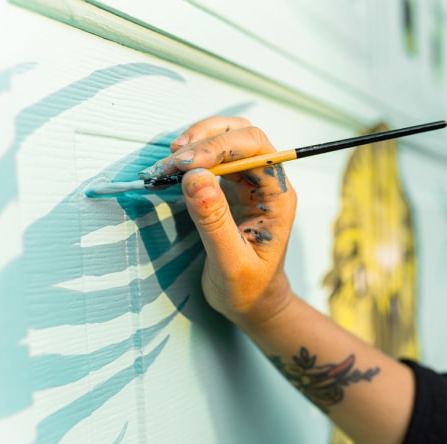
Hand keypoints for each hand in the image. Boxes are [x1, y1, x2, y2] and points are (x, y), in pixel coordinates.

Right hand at [171, 117, 297, 327]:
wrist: (253, 304)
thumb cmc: (250, 289)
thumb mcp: (229, 261)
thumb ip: (214, 221)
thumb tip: (195, 177)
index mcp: (278, 197)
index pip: (256, 149)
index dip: (220, 147)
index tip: (186, 164)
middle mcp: (266, 184)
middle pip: (242, 136)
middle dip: (205, 139)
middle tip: (172, 159)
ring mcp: (248, 184)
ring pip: (226, 142)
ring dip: (196, 144)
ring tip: (168, 163)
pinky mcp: (230, 190)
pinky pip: (212, 160)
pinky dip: (191, 159)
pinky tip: (173, 170)